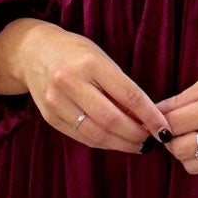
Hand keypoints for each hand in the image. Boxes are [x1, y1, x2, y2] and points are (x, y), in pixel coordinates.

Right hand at [0, 18, 170, 153]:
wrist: (33, 52)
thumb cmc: (76, 53)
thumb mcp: (101, 59)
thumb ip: (120, 87)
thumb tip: (146, 118)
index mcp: (90, 63)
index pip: (129, 95)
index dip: (150, 116)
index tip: (164, 129)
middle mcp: (71, 83)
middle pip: (112, 119)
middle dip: (136, 135)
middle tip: (152, 140)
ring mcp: (57, 102)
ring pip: (97, 134)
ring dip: (122, 144)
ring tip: (138, 145)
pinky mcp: (50, 117)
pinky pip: (83, 137)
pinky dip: (104, 143)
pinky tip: (117, 142)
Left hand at [153, 52, 197, 173]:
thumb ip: (182, 99)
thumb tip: (155, 113)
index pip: (172, 126)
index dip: (161, 122)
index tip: (161, 118)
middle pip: (179, 152)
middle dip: (172, 140)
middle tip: (177, 128)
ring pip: (195, 167)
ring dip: (188, 153)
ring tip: (196, 135)